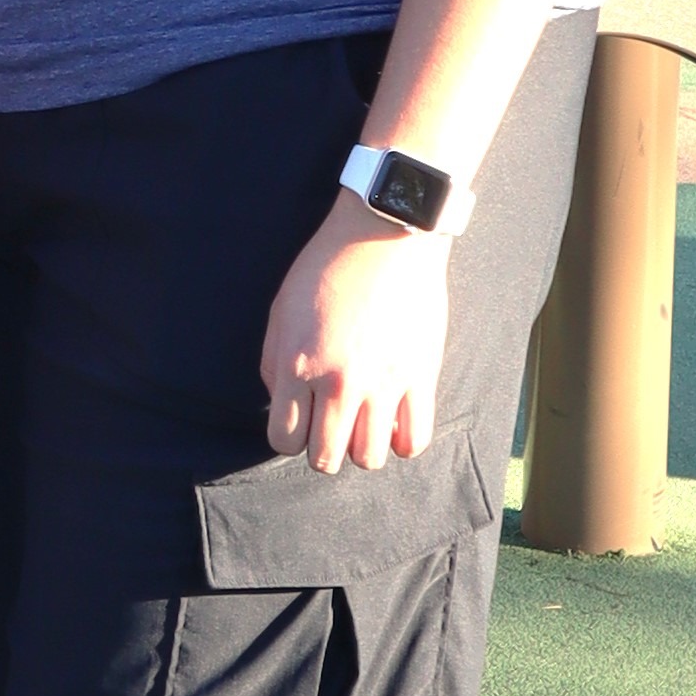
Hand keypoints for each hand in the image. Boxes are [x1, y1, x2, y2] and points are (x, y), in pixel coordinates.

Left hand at [261, 205, 449, 472]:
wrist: (383, 236)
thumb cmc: (327, 267)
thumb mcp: (281, 310)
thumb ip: (274, 362)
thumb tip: (280, 404)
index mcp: (297, 364)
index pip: (284, 440)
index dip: (289, 436)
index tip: (300, 419)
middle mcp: (338, 382)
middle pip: (325, 458)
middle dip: (322, 449)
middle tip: (330, 424)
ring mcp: (382, 384)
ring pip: (368, 458)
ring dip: (361, 447)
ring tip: (362, 422)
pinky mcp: (421, 378)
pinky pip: (413, 441)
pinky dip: (402, 442)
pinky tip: (394, 421)